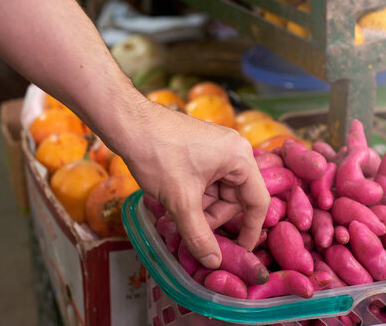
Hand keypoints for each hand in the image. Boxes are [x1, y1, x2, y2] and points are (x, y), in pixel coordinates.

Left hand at [117, 101, 269, 268]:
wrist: (128, 124)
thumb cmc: (157, 153)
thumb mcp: (180, 201)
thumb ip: (199, 234)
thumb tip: (213, 262)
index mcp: (239, 157)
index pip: (257, 201)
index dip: (250, 229)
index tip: (241, 250)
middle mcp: (234, 151)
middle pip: (235, 198)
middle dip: (214, 217)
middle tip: (191, 230)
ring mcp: (217, 150)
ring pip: (218, 193)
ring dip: (201, 209)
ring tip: (176, 214)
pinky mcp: (202, 152)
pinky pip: (207, 183)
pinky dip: (194, 197)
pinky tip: (175, 203)